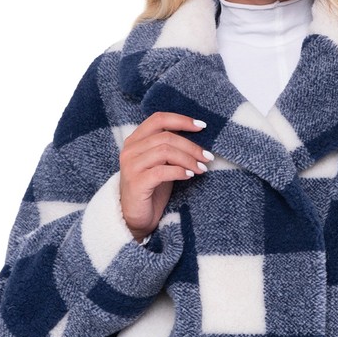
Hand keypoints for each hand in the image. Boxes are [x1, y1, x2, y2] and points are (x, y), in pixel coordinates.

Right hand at [119, 113, 210, 240]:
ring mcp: (131, 166)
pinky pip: (162, 171)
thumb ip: (171, 147)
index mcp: (135, 140)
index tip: (202, 127)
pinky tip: (189, 176)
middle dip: (191, 146)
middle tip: (207, 157)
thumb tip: (199, 136)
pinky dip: (179, 171)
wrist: (136, 217)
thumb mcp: (161, 163)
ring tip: (201, 168)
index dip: (182, 120)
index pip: (159, 119)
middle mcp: (130, 150)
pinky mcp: (136, 182)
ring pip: (165, 151)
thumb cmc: (152, 188)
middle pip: (166, 137)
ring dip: (188, 159)